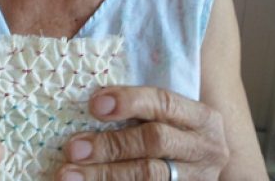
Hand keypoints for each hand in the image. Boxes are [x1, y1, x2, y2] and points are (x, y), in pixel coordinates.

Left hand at [56, 86, 228, 180]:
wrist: (198, 170)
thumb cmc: (174, 135)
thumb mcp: (170, 118)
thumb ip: (141, 108)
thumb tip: (91, 101)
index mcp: (202, 118)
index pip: (164, 103)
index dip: (129, 102)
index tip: (94, 105)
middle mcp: (205, 149)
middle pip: (154, 142)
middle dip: (110, 144)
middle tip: (73, 148)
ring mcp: (195, 178)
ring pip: (148, 176)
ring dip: (104, 174)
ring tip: (69, 174)